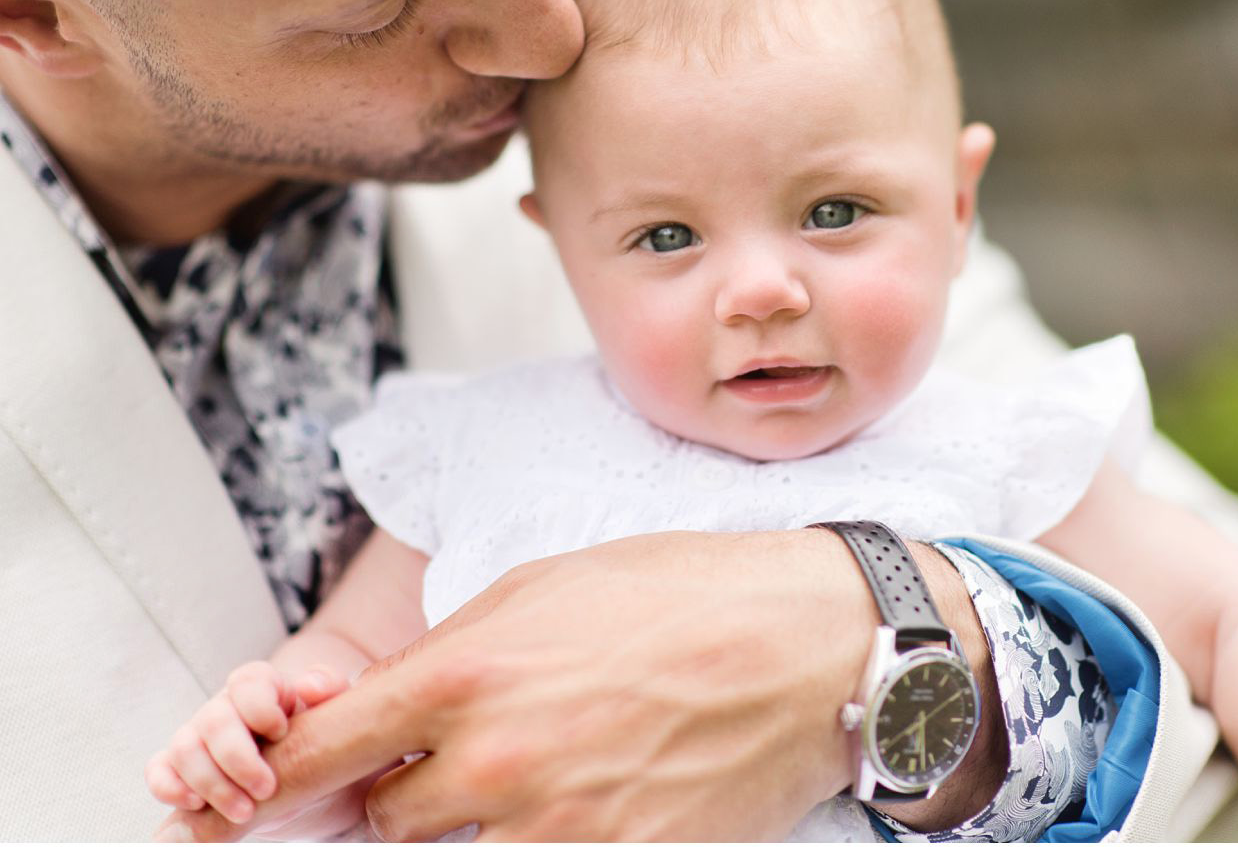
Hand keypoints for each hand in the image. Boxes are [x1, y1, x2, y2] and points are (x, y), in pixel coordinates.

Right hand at [145, 660, 346, 826]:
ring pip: (184, 747)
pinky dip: (169, 787)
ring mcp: (200, 736)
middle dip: (238, 760)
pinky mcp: (183, 769)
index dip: (260, 707)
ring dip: (211, 784)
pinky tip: (195, 805)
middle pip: (214, 720)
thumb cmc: (324, 740)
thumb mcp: (339, 714)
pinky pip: (159, 769)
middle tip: (266, 790)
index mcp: (263, 686)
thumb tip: (310, 686)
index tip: (282, 734)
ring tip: (244, 812)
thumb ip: (329, 690)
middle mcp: (226, 706)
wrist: (313, 781)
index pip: (248, 681)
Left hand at [160, 530, 880, 841]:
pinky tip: (582, 798)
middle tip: (466, 755)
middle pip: (387, 820)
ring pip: (452, 857)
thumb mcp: (547, 584)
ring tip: (537, 772)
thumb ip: (454, 648)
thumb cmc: (687, 595)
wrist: (808, 645)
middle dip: (407, 792)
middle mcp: (496, 759)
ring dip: (471, 826)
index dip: (272, 783)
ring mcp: (556, 827)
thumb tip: (396, 705)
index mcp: (467, 672)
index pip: (321, 755)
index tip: (252, 797)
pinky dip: (540, 840)